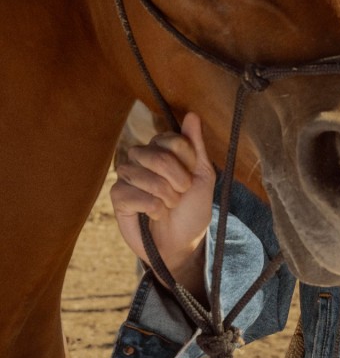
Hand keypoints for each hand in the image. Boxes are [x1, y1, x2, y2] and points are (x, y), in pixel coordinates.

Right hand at [110, 112, 214, 294]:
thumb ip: (197, 146)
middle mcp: (143, 158)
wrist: (182, 243)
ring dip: (165, 197)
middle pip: (157, 156)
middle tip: (181, 194)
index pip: (173, 140)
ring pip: (143, 175)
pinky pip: (130, 194)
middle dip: (177, 181)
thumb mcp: (204, 177)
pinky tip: (154, 214)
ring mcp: (128, 176)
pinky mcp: (117, 197)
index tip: (192, 178)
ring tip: (169, 206)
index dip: (187, 162)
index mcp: (164, 149)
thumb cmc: (193, 210)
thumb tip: (192, 114)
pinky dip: (151, 207)